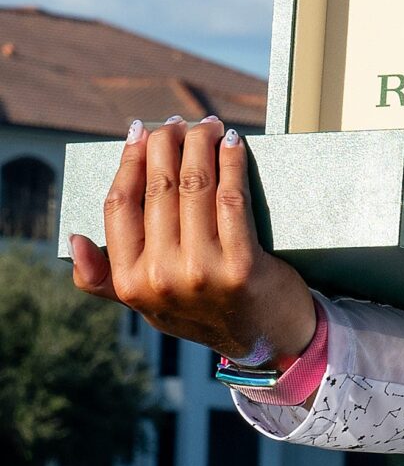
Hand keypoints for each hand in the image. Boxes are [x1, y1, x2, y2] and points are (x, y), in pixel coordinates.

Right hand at [69, 117, 317, 362]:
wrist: (268, 342)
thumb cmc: (206, 312)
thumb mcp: (147, 304)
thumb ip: (104, 279)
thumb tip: (73, 239)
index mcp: (130, 282)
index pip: (119, 206)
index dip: (129, 161)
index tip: (139, 133)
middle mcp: (161, 277)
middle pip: (158, 189)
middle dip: (168, 144)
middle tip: (179, 123)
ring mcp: (202, 272)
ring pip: (194, 186)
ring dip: (201, 145)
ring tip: (207, 127)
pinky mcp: (242, 265)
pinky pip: (231, 199)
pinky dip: (232, 164)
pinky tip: (233, 145)